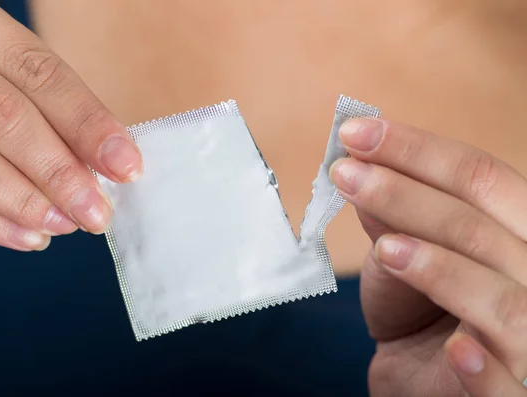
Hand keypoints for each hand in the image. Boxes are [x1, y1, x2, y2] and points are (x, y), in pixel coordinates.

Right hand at [0, 0, 141, 250]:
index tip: (127, 167)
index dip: (87, 123)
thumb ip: (35, 98)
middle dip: (58, 171)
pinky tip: (24, 236)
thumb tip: (100, 162)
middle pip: (1, 114)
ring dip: (22, 201)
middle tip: (97, 213)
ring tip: (64, 225)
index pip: (36, 72)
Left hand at [329, 119, 526, 395]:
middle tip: (344, 172)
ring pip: (501, 298)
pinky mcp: (517, 394)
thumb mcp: (403, 263)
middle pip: (483, 226)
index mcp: (517, 235)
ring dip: (440, 269)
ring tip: (384, 248)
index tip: (355, 133)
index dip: (417, 151)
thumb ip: (395, 223)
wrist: (427, 388)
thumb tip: (364, 169)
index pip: (482, 177)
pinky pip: (511, 384)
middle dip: (408, 193)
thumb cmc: (421, 320)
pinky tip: (457, 351)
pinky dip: (486, 370)